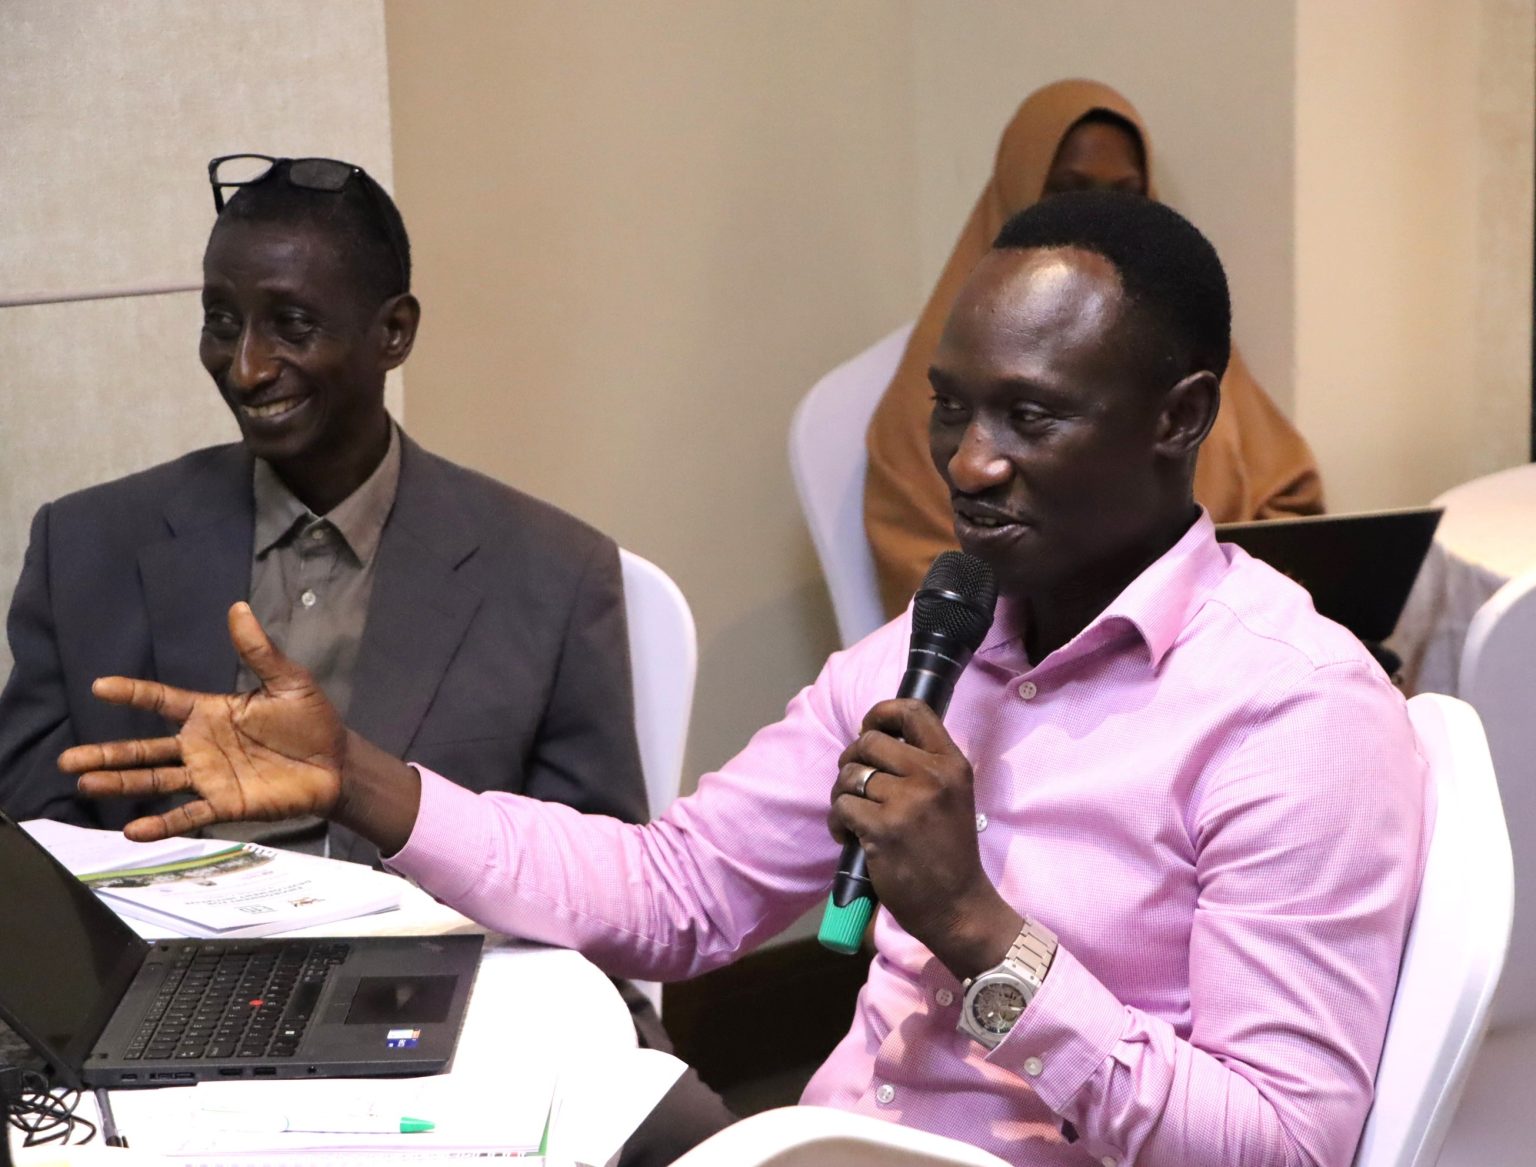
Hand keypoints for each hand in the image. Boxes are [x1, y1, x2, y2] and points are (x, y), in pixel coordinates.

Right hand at [60, 603, 345, 841]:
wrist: (337, 763)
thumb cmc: (311, 721)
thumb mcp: (287, 681)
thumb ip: (258, 651)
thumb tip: (237, 608)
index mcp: (210, 712)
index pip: (162, 701)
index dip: (133, 694)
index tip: (99, 686)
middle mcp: (200, 745)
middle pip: (145, 749)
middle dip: (107, 754)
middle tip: (66, 759)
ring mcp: (209, 776)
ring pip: (156, 780)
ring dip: (121, 783)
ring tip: (85, 783)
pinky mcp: (225, 803)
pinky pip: (188, 815)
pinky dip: (161, 824)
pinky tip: (131, 830)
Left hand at [828, 699, 1020, 979]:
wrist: (957, 905)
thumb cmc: (948, 851)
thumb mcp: (952, 795)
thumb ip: (924, 764)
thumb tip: (875, 735)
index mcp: (952, 763)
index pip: (913, 710)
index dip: (881, 713)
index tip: (869, 730)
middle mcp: (932, 776)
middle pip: (869, 741)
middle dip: (852, 760)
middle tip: (856, 786)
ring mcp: (907, 802)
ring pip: (850, 774)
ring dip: (842, 794)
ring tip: (853, 816)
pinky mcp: (883, 829)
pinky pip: (841, 805)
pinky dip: (838, 821)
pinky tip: (849, 837)